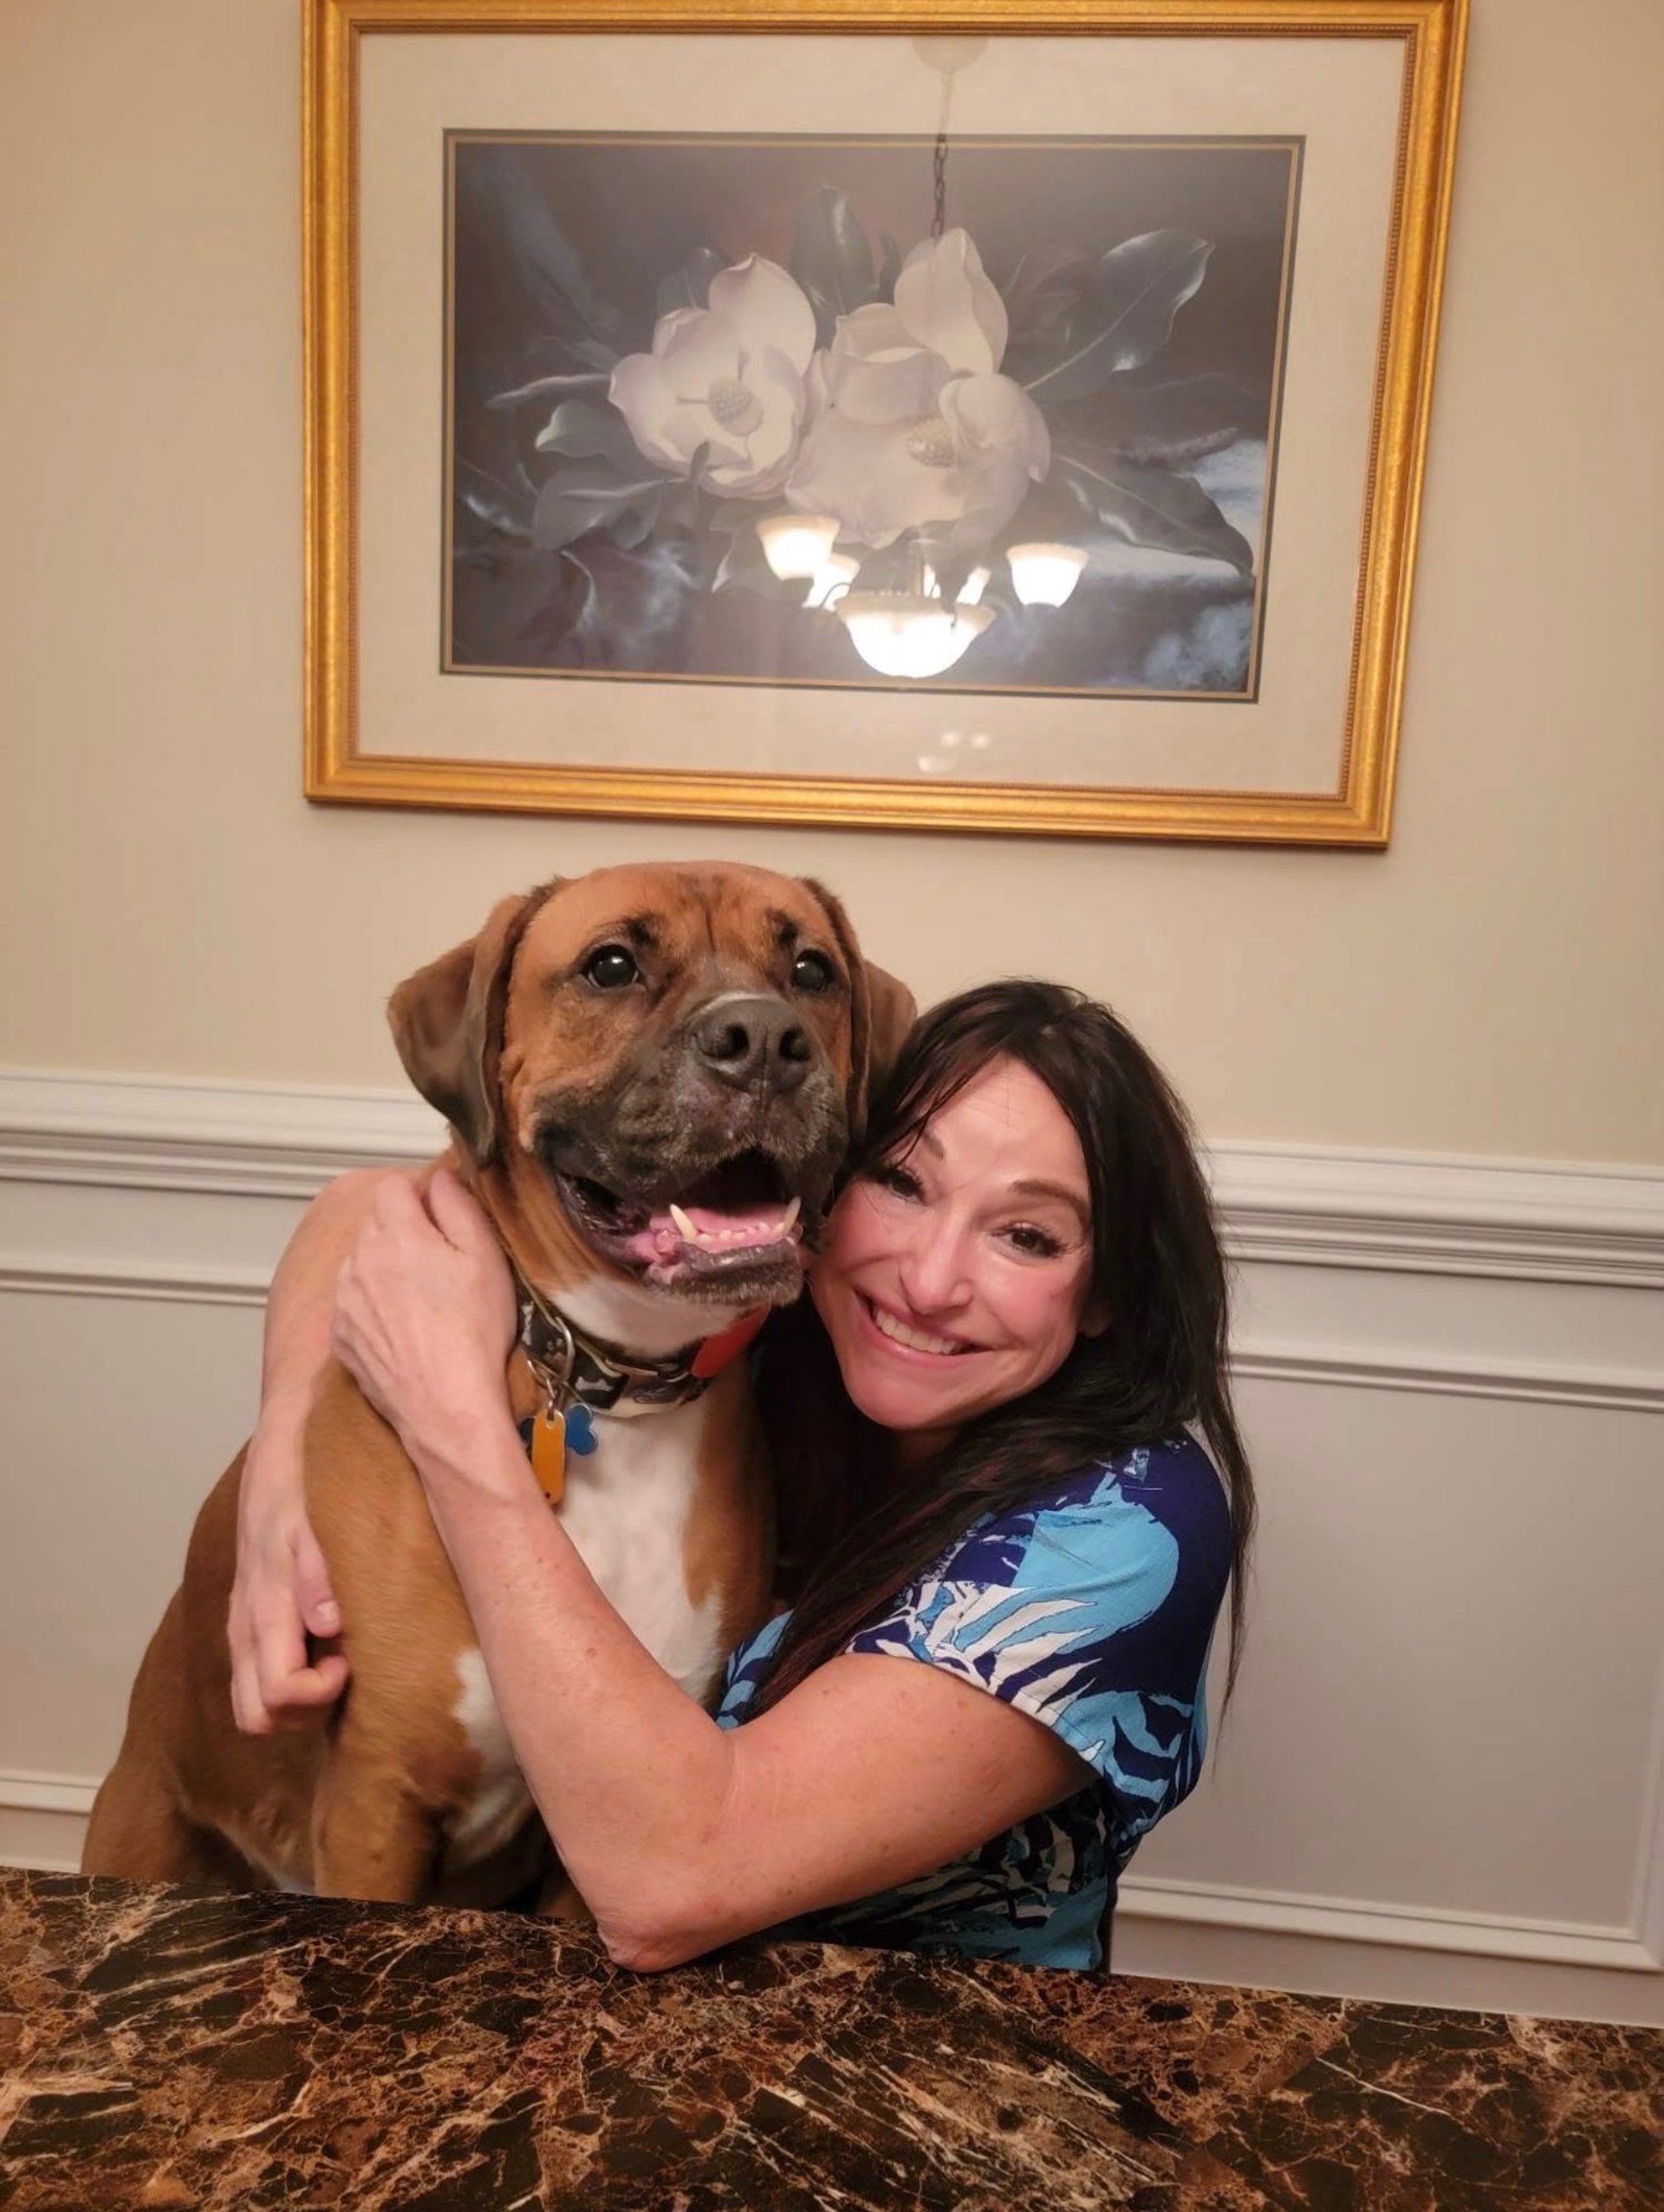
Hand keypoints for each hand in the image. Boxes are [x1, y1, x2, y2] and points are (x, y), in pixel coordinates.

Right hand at [229, 1396, 349, 1733]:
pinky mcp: (255, 1609)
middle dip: (304, 1712)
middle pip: (257, 1716)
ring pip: (254, 1700)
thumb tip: (329, 1627)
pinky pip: (260, 1670)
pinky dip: (292, 1675)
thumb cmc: (304, 1476)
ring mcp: (246, 1620)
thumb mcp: (314, 1516)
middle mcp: (246, 1624)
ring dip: (298, 1698)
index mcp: (264, 1607)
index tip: (351, 1659)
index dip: (318, 1696)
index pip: (278, 1696)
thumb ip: (319, 1572)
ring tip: (341, 1653)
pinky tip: (330, 1639)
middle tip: (347, 1665)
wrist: (288, 1434)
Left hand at [330, 1166, 519, 1476]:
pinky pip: (352, 1302)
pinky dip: (372, 1306)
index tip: (443, 1220)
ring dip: (384, 1268)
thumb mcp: (486, 1258)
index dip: (419, 1195)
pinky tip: (403, 1329)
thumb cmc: (473, 1332)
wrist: (445, 1407)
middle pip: (375, 1223)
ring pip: (361, 1262)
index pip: (392, 1185)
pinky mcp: (339, 1335)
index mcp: (397, 1233)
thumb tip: (440, 1176)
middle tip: (440, 1263)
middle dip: (403, 1231)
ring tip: (421, 1301)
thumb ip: (459, 1205)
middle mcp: (359, 1259)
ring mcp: (343, 1300)